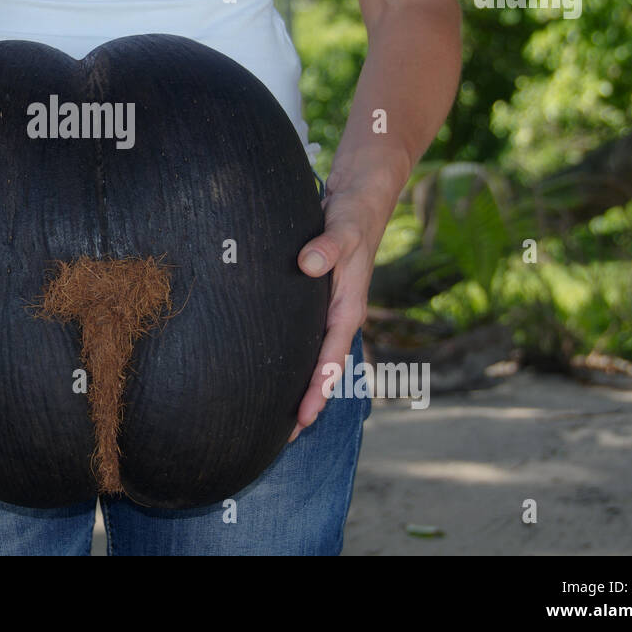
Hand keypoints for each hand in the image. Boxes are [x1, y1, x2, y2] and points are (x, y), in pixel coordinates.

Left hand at [290, 175, 395, 439]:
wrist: (360, 193)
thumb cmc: (353, 212)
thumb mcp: (342, 226)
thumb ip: (328, 245)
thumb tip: (308, 265)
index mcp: (347, 307)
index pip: (330, 358)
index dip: (317, 390)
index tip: (301, 419)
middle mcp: (338, 313)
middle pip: (321, 366)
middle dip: (305, 400)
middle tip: (282, 437)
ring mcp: (326, 307)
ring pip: (312, 354)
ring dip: (297, 382)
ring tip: (274, 415)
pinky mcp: (315, 295)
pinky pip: (303, 335)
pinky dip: (291, 355)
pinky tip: (270, 367)